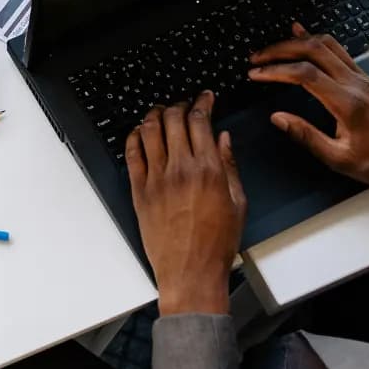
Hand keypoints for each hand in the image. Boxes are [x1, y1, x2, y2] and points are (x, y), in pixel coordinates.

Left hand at [127, 93, 244, 315]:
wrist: (191, 271)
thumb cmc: (216, 243)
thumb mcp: (237, 201)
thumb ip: (229, 165)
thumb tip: (223, 139)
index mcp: (208, 169)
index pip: (201, 120)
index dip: (202, 102)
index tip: (205, 97)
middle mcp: (180, 169)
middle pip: (174, 120)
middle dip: (180, 104)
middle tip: (183, 103)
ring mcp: (156, 179)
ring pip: (150, 131)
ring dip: (155, 115)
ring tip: (160, 112)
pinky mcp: (139, 192)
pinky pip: (132, 155)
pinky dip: (134, 138)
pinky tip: (139, 133)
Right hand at [249, 24, 368, 215]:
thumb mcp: (338, 158)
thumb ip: (305, 135)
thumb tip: (278, 118)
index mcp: (348, 103)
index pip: (306, 74)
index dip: (276, 70)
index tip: (257, 74)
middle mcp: (358, 84)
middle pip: (315, 50)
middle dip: (281, 49)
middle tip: (258, 58)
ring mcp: (365, 79)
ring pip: (329, 45)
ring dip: (299, 42)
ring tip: (275, 47)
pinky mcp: (368, 80)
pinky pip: (340, 51)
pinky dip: (318, 43)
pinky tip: (306, 39)